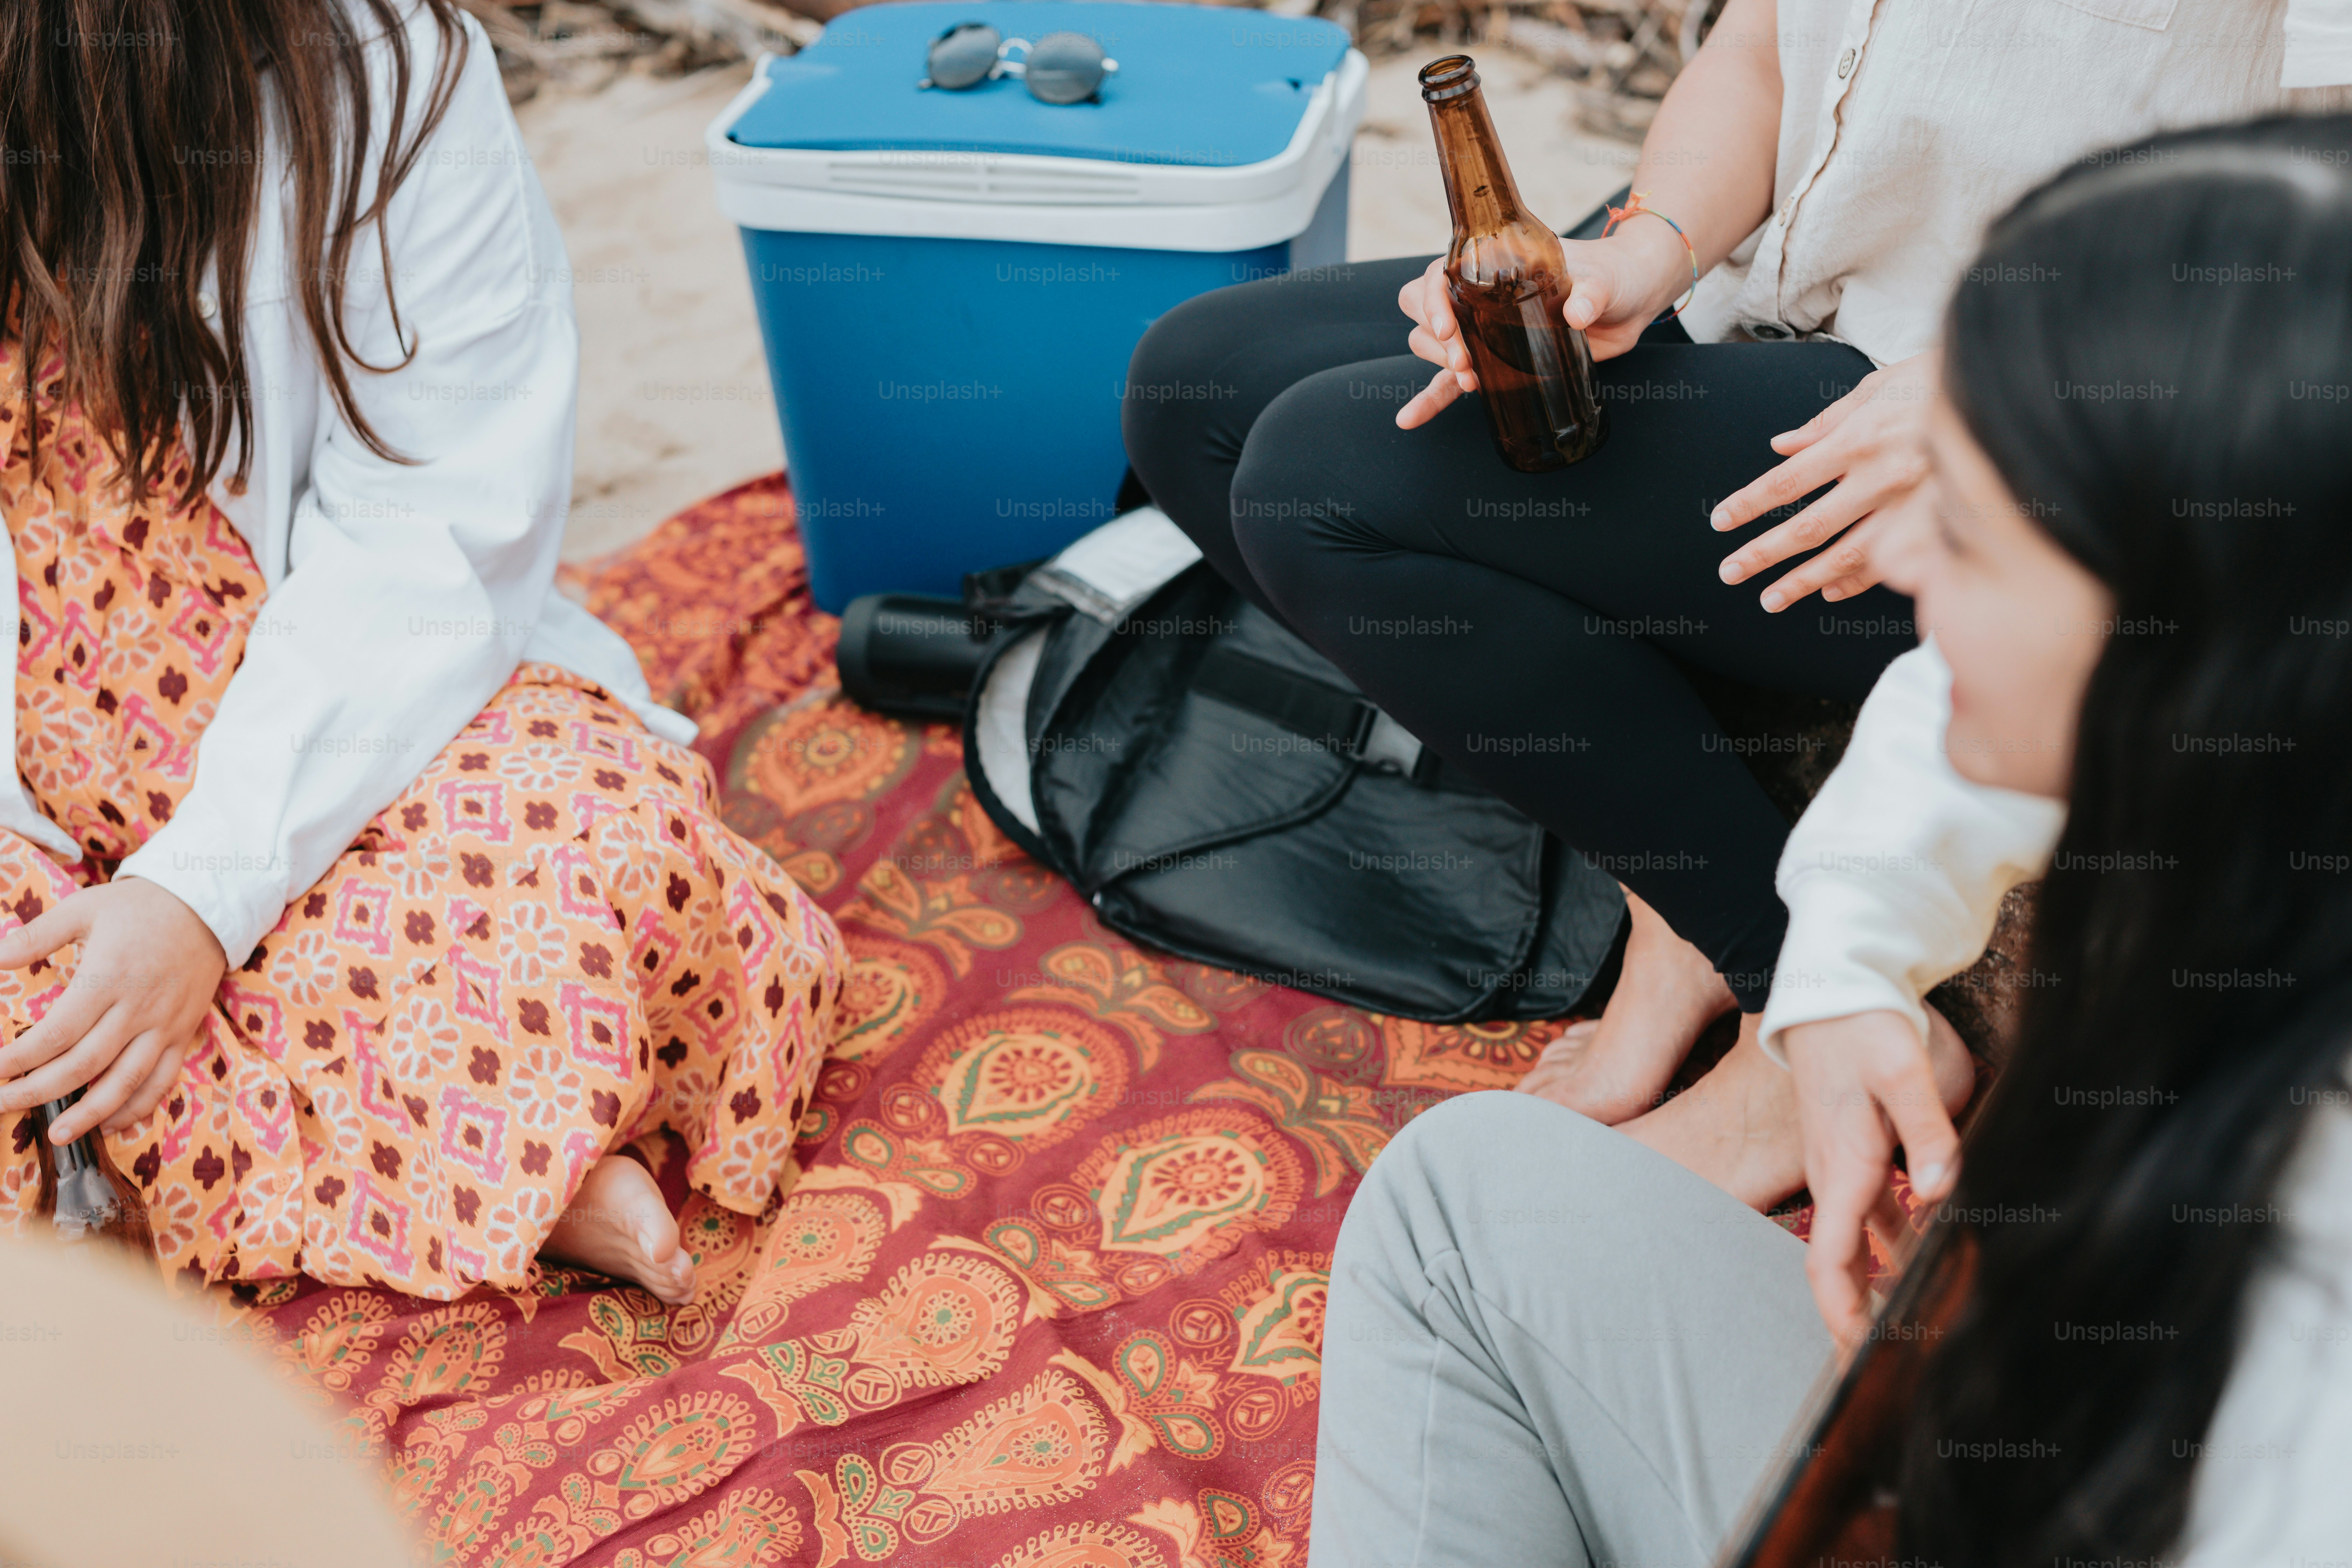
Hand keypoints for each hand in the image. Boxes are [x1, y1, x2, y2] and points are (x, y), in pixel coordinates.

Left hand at [0, 878, 225, 1141]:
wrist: (208, 906)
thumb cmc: (140, 907)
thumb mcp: (85, 908)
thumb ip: (36, 936)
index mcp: (109, 977)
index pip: (57, 1032)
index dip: (20, 1058)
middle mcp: (137, 1008)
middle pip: (83, 1065)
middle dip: (37, 1091)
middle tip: (2, 1104)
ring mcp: (164, 1025)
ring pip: (124, 1082)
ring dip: (87, 1113)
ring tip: (56, 1134)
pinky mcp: (183, 1033)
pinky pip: (161, 1081)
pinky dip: (136, 1108)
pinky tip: (109, 1125)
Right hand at [1394, 220, 1693, 429]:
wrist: (1630, 298)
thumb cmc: (1612, 274)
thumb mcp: (1602, 278)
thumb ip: (1590, 291)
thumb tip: (1578, 312)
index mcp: (1494, 263)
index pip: (1439, 275)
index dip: (1435, 301)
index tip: (1450, 327)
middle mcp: (1479, 294)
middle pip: (1424, 310)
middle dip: (1436, 338)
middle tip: (1464, 360)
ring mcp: (1483, 328)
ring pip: (1431, 344)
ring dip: (1440, 365)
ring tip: (1469, 380)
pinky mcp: (1494, 361)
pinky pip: (1451, 381)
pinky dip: (1431, 400)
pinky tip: (1410, 419)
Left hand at [1711, 347, 1940, 611]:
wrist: (2012, 389)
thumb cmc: (1940, 378)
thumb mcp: (1880, 385)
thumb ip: (1828, 421)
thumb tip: (1782, 446)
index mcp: (1860, 438)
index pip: (1788, 480)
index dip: (1750, 504)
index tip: (1721, 521)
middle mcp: (1881, 477)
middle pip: (1808, 527)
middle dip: (1764, 553)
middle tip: (1730, 573)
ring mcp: (1913, 506)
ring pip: (1847, 555)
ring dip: (1805, 582)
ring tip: (1771, 599)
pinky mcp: (1942, 524)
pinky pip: (1893, 562)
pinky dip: (1858, 581)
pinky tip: (1831, 593)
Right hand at [1782, 1009, 1962, 1344]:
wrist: (1829, 984)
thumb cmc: (1862, 1023)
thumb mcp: (1903, 1070)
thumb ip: (1928, 1130)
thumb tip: (1941, 1191)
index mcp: (1842, 1166)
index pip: (1829, 1261)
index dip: (1842, 1315)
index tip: (1862, 1360)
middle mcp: (1833, 1174)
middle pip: (1839, 1265)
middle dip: (1859, 1318)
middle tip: (1890, 1365)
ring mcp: (1839, 1164)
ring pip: (1855, 1242)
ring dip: (1878, 1285)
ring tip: (1915, 1323)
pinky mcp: (1852, 1150)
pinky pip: (1868, 1213)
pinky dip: (1890, 1245)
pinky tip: (1922, 1257)